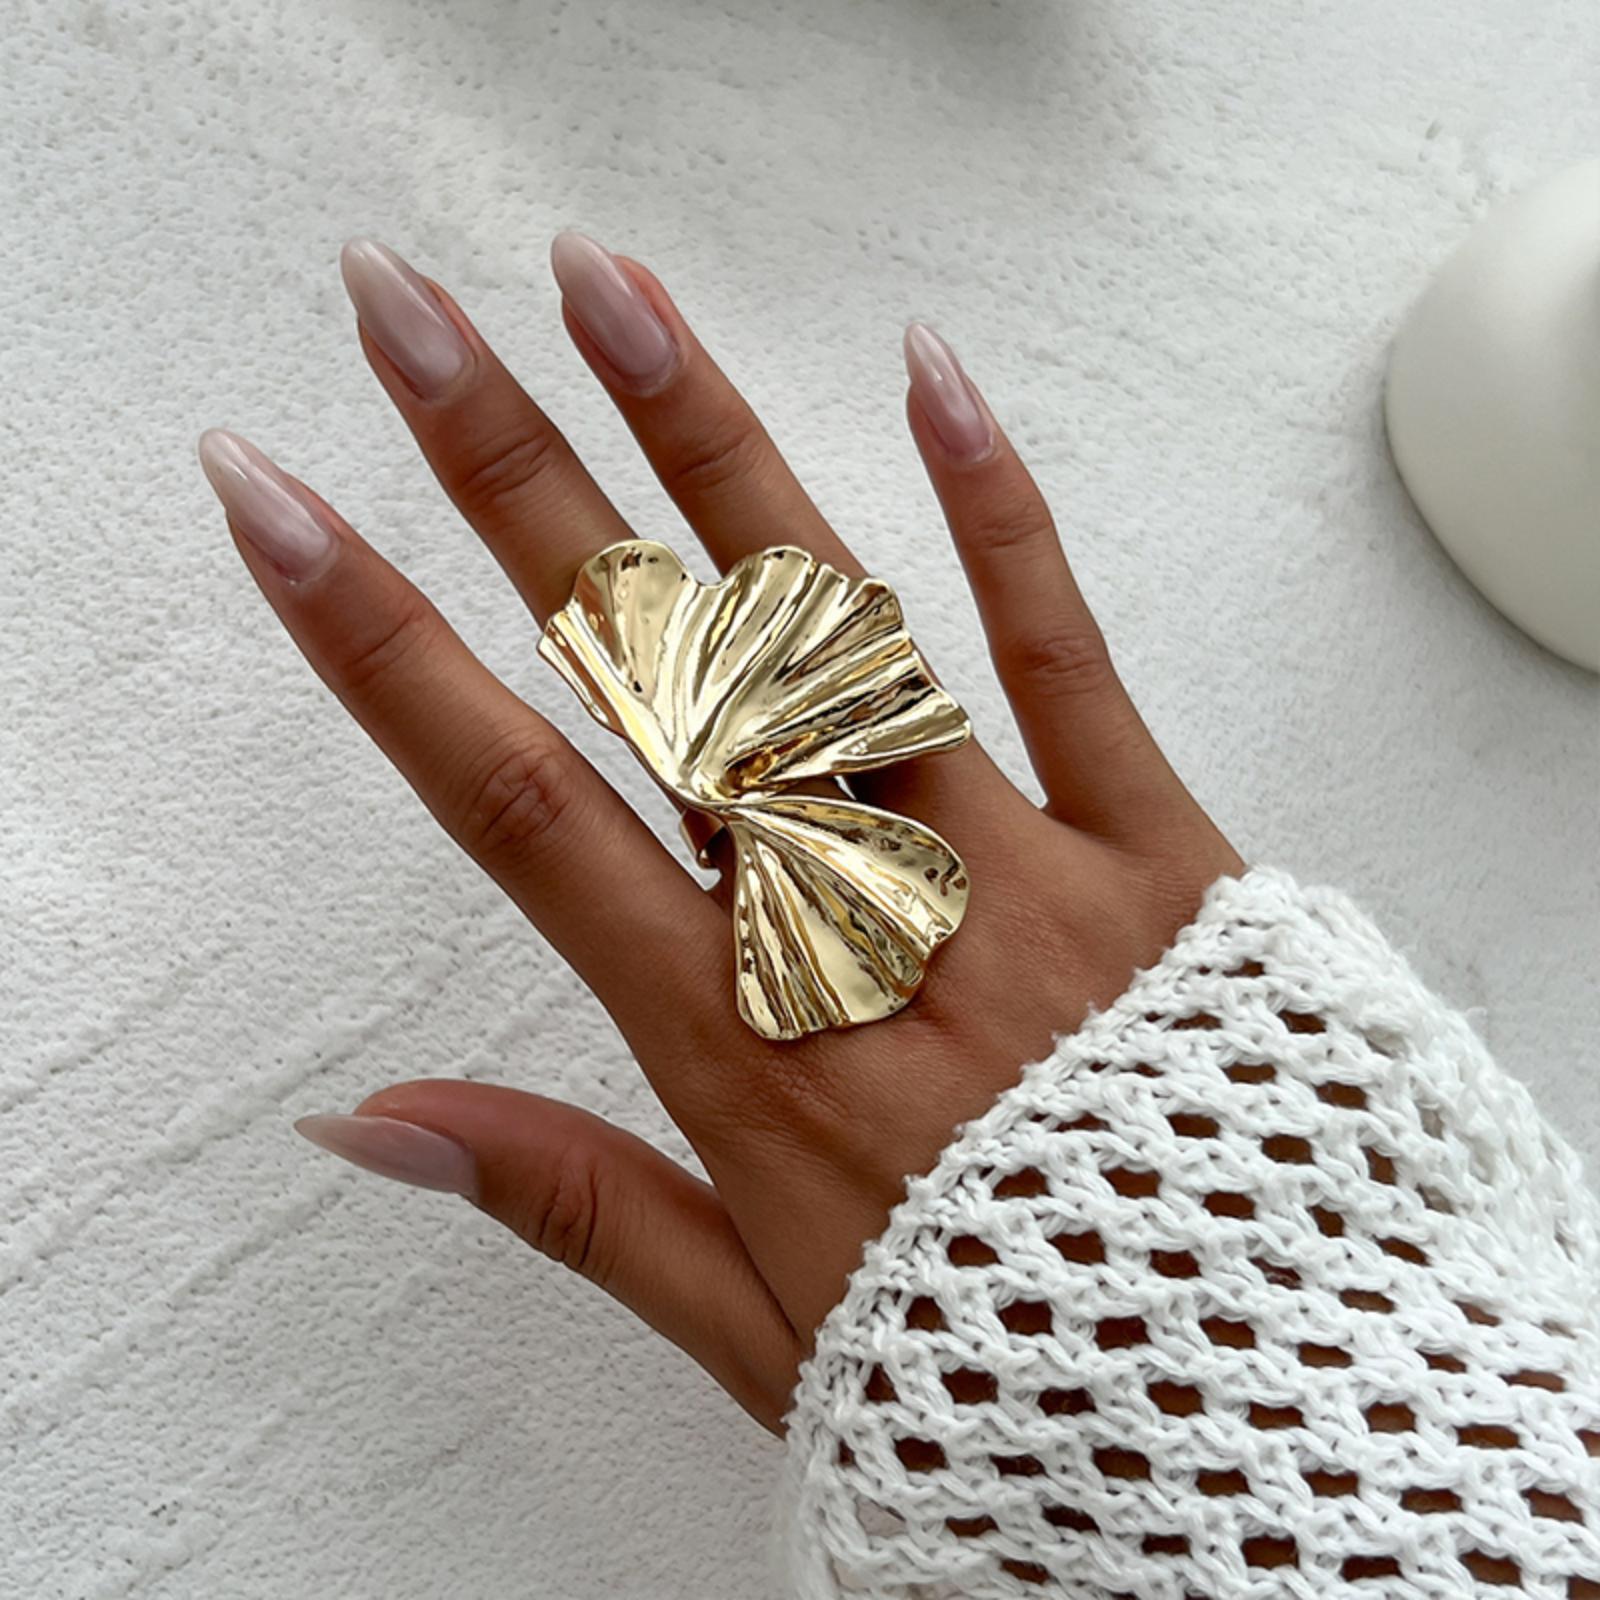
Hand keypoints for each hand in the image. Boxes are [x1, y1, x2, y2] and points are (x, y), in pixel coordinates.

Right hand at [199, 234, 1242, 1431]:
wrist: (1261, 1404)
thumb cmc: (1000, 1370)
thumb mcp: (758, 1331)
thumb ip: (571, 1203)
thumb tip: (368, 1125)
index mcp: (744, 1047)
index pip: (517, 807)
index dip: (381, 648)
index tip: (280, 508)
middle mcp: (859, 928)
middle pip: (658, 670)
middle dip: (517, 479)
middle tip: (409, 316)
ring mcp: (1016, 873)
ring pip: (839, 631)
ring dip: (714, 448)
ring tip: (607, 290)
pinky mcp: (1161, 848)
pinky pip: (1066, 659)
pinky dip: (997, 513)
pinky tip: (926, 372)